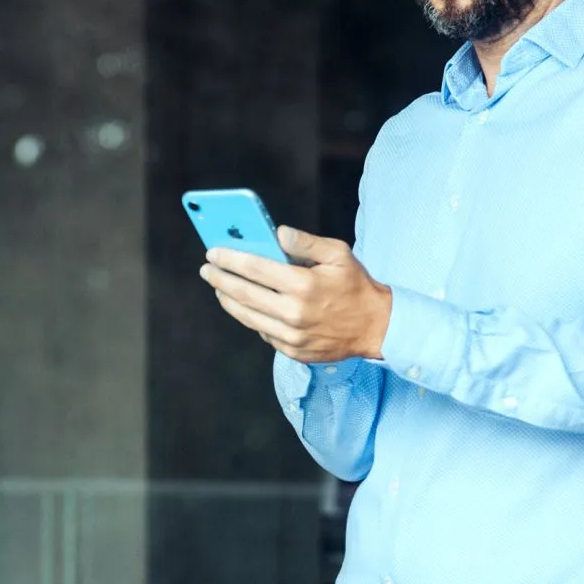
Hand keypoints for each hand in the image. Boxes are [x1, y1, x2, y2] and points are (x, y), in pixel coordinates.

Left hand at [202, 228, 394, 364]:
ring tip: (219, 287)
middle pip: (244, 294)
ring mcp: (292, 335)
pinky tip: (244, 306)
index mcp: (304, 285)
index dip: (230, 259)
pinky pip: (263, 332)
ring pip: (248, 316)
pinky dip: (251, 318)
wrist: (376, 327)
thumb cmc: (356, 285)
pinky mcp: (293, 351)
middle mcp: (294, 312)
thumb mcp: (338, 254)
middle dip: (221, 279)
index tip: (213, 252)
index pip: (255, 269)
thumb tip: (277, 232)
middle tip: (207, 269)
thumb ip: (305, 241)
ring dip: (229, 300)